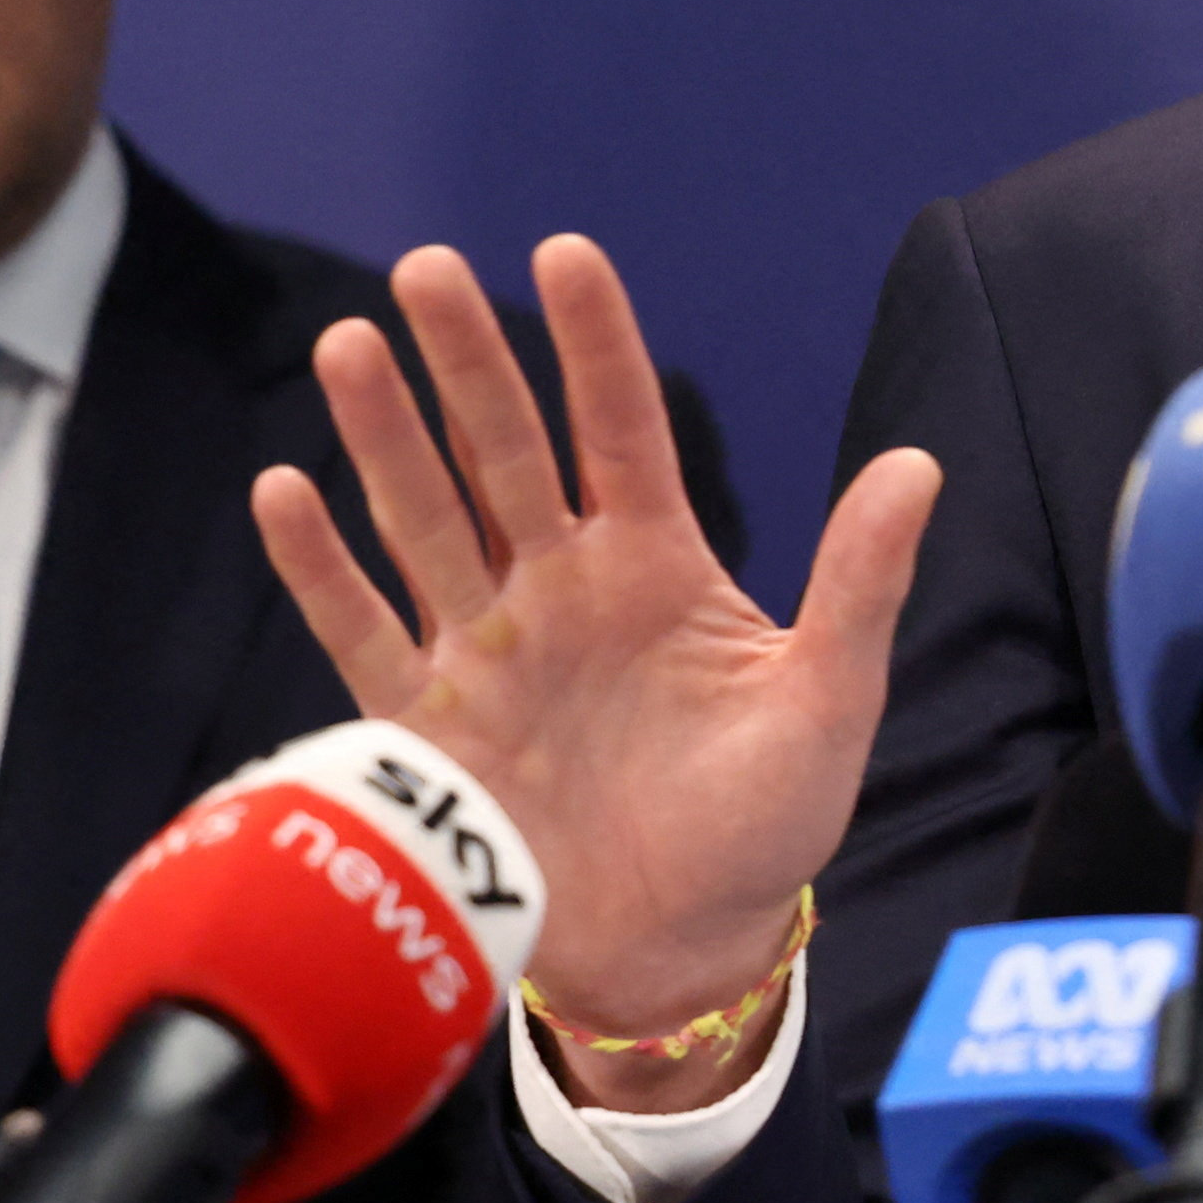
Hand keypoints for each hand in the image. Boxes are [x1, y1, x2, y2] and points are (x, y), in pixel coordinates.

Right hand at [249, 234, 935, 1114]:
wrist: (681, 950)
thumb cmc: (765, 822)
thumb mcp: (828, 699)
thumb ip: (860, 584)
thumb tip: (919, 465)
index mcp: (657, 566)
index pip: (622, 429)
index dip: (595, 346)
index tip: (563, 253)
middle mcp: (561, 588)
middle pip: (505, 452)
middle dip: (468, 361)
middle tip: (426, 266)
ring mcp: (487, 649)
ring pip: (424, 520)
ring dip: (385, 436)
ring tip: (349, 343)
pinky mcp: (428, 725)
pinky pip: (365, 631)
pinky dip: (322, 567)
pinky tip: (284, 489)